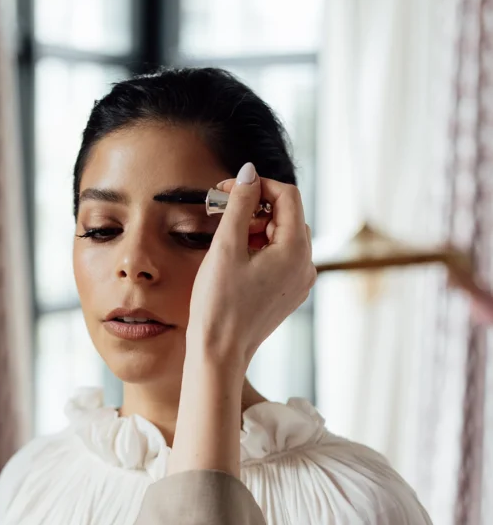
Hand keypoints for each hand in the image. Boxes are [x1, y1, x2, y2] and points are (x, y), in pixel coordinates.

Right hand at [187, 163, 315, 372]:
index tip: (228, 189)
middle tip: (222, 212)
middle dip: (255, 207)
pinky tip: (236, 258)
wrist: (219, 352)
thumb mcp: (225, 247)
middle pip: (287, 215)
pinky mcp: (289, 293)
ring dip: (256, 228)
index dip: (258, 185)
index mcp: (296, 251)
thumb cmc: (219, 304)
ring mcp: (299, 282)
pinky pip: (281, 258)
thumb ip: (239, 204)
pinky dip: (260, 249)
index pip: (287, 196)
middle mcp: (306, 266)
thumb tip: (249, 172)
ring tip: (226, 238)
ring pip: (283, 236)